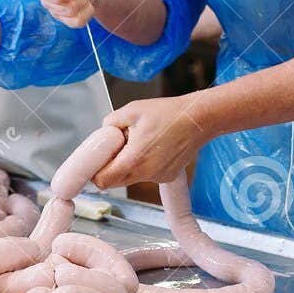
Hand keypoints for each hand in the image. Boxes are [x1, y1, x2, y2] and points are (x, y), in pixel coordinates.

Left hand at [93, 96, 211, 189]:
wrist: (198, 119)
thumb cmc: (168, 113)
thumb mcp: (132, 110)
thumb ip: (110, 122)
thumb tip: (103, 132)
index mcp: (134, 160)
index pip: (103, 180)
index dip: (95, 172)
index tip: (96, 161)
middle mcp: (146, 174)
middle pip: (115, 182)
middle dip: (110, 168)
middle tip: (114, 149)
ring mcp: (158, 177)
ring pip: (131, 178)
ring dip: (128, 165)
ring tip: (138, 143)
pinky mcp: (167, 177)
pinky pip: (147, 176)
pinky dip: (143, 166)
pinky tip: (153, 148)